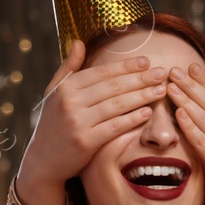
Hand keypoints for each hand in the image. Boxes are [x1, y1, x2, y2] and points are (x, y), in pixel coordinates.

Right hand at [15, 40, 168, 204]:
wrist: (42, 161)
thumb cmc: (53, 125)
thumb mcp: (54, 94)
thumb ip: (68, 68)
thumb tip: (78, 42)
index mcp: (65, 87)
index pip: (101, 72)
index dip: (126, 66)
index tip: (146, 61)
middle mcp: (70, 102)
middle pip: (113, 87)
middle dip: (141, 78)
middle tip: (162, 73)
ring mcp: (78, 122)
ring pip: (117, 105)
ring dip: (142, 96)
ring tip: (160, 90)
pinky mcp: (86, 142)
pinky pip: (115, 127)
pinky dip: (133, 119)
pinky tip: (147, 112)